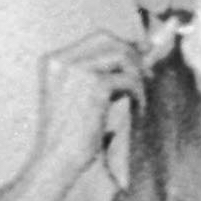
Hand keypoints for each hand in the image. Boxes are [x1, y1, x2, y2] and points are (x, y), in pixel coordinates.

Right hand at [7, 32, 142, 200]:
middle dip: (133, 53)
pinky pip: (129, 79)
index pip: (96, 38)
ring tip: (140, 98)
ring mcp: (76, 70)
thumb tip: (134, 60)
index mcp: (53, 61)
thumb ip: (98, 77)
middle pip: (109, 39)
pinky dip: (139, 94)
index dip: (123, 45)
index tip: (142, 58)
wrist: (56, 161)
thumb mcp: (78, 100)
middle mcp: (61, 60)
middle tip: (147, 75)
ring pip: (122, 55)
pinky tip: (138, 109)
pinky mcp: (93, 84)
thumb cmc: (69, 139)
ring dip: (137, 75)